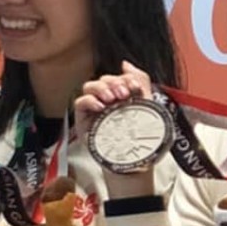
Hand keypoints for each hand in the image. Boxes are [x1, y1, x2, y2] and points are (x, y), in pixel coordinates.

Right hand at [75, 61, 155, 197]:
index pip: (117, 78)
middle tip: (124, 94)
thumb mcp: (147, 104)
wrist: (135, 162)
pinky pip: (79, 103)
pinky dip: (89, 100)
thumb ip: (140, 81)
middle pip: (102, 79)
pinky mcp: (83, 121)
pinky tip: (100, 106)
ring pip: (89, 87)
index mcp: (122, 96)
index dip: (124, 78)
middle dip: (114, 82)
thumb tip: (125, 64)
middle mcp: (106, 101)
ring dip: (101, 88)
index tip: (134, 88)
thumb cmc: (142, 137)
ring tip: (113, 99)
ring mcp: (94, 111)